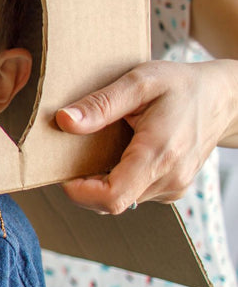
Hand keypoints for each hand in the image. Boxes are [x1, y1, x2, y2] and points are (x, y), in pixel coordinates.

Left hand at [55, 59, 237, 213]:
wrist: (225, 97)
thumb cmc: (183, 85)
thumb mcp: (140, 82)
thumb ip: (101, 103)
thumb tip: (64, 121)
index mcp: (159, 154)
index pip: (111, 197)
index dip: (79, 192)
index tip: (65, 172)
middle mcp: (169, 178)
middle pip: (112, 204)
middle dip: (86, 187)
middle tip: (76, 157)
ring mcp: (173, 187)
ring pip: (122, 201)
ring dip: (102, 183)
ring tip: (103, 150)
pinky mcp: (173, 188)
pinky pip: (135, 194)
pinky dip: (119, 181)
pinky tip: (121, 155)